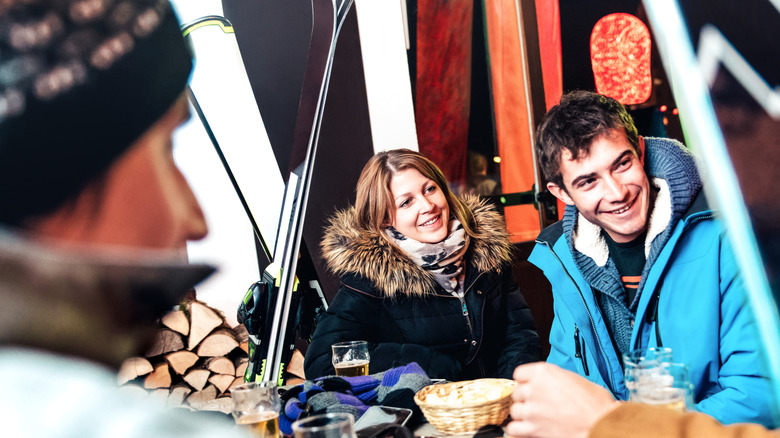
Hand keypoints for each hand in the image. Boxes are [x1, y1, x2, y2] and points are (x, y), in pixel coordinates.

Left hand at [505, 362, 619, 437]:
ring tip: (536, 418)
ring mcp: (532, 409)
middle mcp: (534, 388)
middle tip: (538, 404)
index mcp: (543, 372)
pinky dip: (519, 430)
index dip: (526, 382)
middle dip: (526, 399)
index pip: (519, 374)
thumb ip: (554, 379)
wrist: (601, 424)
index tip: (531, 387)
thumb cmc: (595, 403)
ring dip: (523, 415)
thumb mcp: (573, 379)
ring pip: (515, 410)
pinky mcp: (533, 428)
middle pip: (517, 393)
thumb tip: (548, 384)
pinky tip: (528, 429)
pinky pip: (514, 428)